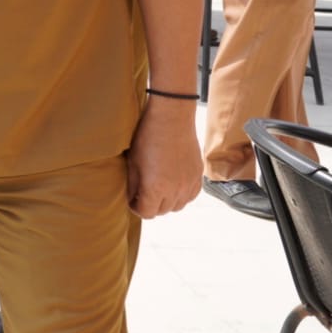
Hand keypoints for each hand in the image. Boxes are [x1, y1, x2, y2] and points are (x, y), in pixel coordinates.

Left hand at [127, 98, 201, 217]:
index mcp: (156, 188)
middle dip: (150, 205)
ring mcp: (190, 184)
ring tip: (157, 187)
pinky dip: (181, 194)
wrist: (172, 118)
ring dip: (166, 201)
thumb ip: (134, 185)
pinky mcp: (199, 176)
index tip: (132, 199)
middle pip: (162, 211)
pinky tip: (172, 183)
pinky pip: (191, 196)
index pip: (146, 213)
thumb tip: (134, 199)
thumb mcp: (133, 162)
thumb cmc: (147, 137)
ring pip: (178, 206)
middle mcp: (176, 190)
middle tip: (142, 192)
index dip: (136, 207)